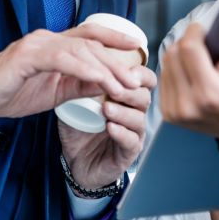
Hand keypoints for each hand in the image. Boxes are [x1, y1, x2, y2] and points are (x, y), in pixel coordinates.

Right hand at [0, 24, 143, 120]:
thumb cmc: (12, 92)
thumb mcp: (55, 91)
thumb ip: (80, 84)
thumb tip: (109, 83)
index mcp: (54, 45)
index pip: (90, 35)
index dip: (114, 38)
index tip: (137, 46)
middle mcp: (47, 38)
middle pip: (90, 44)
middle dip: (116, 61)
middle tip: (136, 79)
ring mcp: (36, 45)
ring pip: (78, 50)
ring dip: (103, 68)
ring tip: (121, 84)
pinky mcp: (25, 57)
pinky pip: (59, 59)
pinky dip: (81, 67)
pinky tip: (96, 77)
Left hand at [58, 64, 156, 188]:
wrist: (74, 161)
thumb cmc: (79, 128)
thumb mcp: (77, 101)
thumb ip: (81, 83)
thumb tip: (81, 58)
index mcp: (127, 97)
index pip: (144, 80)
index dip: (139, 73)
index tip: (124, 69)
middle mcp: (135, 113)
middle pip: (144, 97)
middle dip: (129, 91)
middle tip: (113, 89)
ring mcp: (134, 134)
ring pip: (139, 119)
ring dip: (123, 112)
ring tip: (106, 109)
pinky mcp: (128, 153)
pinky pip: (131, 141)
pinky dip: (122, 133)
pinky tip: (110, 127)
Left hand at [159, 5, 218, 141]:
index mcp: (209, 93)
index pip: (189, 48)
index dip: (194, 31)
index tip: (204, 28)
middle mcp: (187, 105)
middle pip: (173, 54)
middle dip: (186, 42)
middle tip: (203, 44)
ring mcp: (174, 111)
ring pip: (165, 64)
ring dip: (178, 54)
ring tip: (197, 58)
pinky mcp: (167, 113)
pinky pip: (163, 78)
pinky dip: (174, 69)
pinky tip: (189, 71)